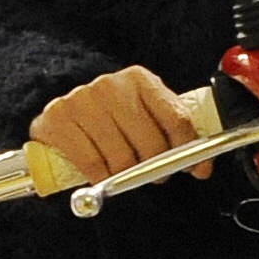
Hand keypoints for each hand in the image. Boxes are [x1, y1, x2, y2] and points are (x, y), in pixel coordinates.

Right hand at [31, 67, 203, 186]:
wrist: (61, 115)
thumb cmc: (109, 120)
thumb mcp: (140, 114)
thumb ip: (167, 131)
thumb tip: (200, 165)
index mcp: (138, 79)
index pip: (177, 118)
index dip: (190, 150)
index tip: (197, 169)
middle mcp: (110, 85)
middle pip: (151, 142)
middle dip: (157, 168)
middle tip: (153, 176)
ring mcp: (82, 100)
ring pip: (122, 158)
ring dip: (126, 176)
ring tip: (122, 173)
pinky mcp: (58, 118)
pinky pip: (92, 165)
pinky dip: (101, 178)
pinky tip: (101, 175)